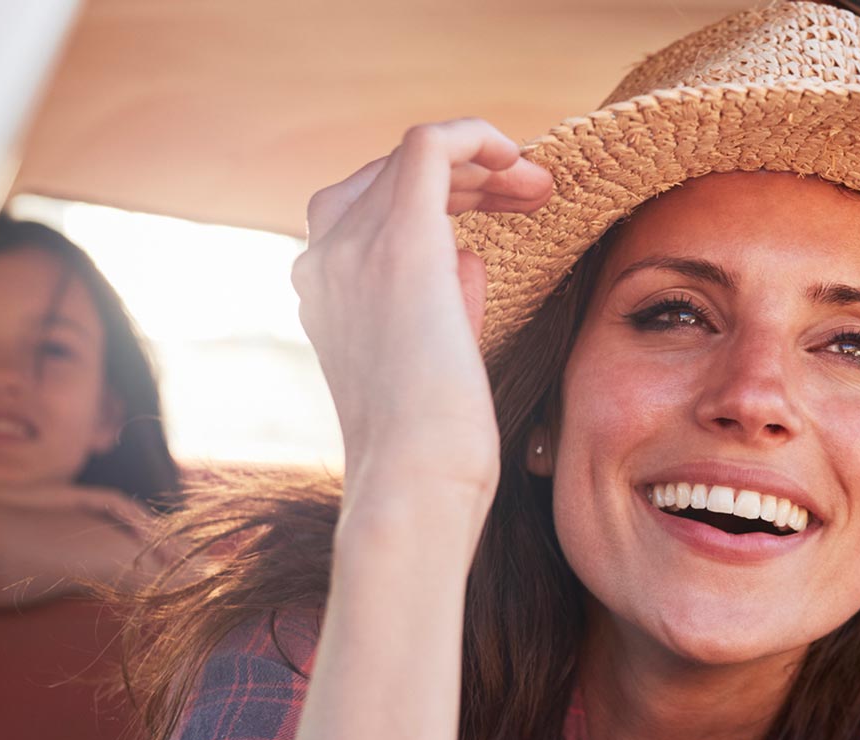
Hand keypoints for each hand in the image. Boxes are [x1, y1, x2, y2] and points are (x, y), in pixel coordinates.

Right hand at [290, 118, 551, 530]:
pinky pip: (429, 145)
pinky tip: (520, 162)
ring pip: (414, 158)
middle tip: (530, 194)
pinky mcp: (400, 244)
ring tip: (536, 187)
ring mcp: (353, 249)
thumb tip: (469, 256)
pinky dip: (477, 137)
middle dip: (466, 175)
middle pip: (388, 175)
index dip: (441, 196)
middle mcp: (322, 261)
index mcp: (323, 292)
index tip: (502, 211)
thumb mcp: (432, 363)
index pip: (369, 207)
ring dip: (483, 161)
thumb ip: (441, 301)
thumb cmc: (434, 448)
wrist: (415, 482)